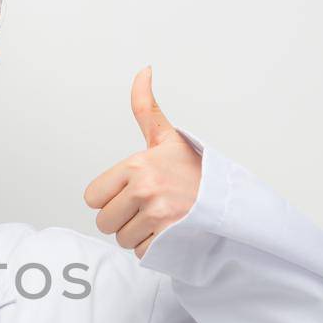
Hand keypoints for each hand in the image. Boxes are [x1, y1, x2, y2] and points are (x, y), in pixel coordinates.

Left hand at [82, 66, 202, 258]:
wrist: (229, 198)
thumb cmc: (195, 170)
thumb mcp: (167, 137)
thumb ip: (145, 107)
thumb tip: (144, 70)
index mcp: (137, 165)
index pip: (92, 197)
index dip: (110, 198)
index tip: (132, 191)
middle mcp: (145, 189)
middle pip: (104, 222)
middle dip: (123, 218)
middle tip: (148, 206)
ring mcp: (156, 216)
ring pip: (121, 239)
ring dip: (137, 234)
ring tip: (161, 218)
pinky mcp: (167, 241)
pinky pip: (140, 252)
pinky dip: (153, 247)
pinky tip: (169, 231)